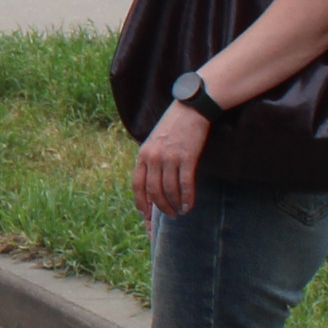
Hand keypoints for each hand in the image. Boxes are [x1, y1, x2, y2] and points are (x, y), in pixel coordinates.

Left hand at [134, 103, 209, 217]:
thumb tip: (152, 187)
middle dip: (161, 208)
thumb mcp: (154, 142)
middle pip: (153, 191)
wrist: (190, 109)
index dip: (141, 203)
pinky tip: (189, 205)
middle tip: (169, 216)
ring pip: (169, 190)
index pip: (137, 185)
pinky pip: (185, 184)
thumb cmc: (173, 127)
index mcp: (143, 154)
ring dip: (175, 205)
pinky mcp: (187, 157)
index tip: (146, 217)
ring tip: (180, 212)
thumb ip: (150, 162)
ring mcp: (170, 157)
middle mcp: (154, 157)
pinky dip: (187, 198)